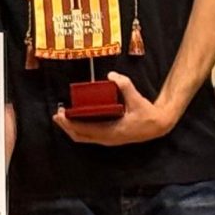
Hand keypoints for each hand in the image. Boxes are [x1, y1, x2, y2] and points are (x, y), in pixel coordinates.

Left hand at [52, 73, 175, 146]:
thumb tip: (112, 75)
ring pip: (83, 137)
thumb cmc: (147, 114)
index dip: (71, 123)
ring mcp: (107, 139)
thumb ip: (125, 86)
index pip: (85, 130)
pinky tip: (75, 118)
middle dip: (66, 126)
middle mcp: (107, 139)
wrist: (158, 126)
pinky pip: (89, 135)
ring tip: (62, 116)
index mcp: (112, 132)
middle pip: (79, 136)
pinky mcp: (108, 136)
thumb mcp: (137, 99)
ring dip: (71, 128)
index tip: (61, 114)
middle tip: (57, 114)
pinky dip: (79, 128)